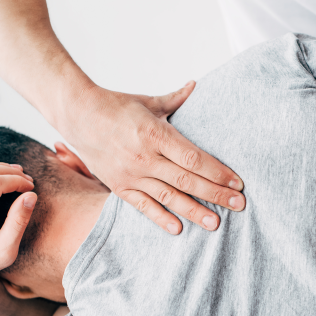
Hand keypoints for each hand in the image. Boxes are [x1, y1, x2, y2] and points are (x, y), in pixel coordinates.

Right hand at [63, 81, 244, 233]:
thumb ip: (176, 99)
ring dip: (194, 211)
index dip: (218, 172)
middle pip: (187, 181)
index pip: (194, 158)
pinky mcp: (119, 186)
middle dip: (216, 194)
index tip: (238, 182)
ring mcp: (131, 174)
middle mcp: (144, 157)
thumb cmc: (115, 105)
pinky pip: (143, 206)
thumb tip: (196, 85)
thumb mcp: (148, 101)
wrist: (75, 114)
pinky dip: (160, 219)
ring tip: (215, 223)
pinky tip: (178, 229)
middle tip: (239, 205)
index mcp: (155, 134)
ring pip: (169, 198)